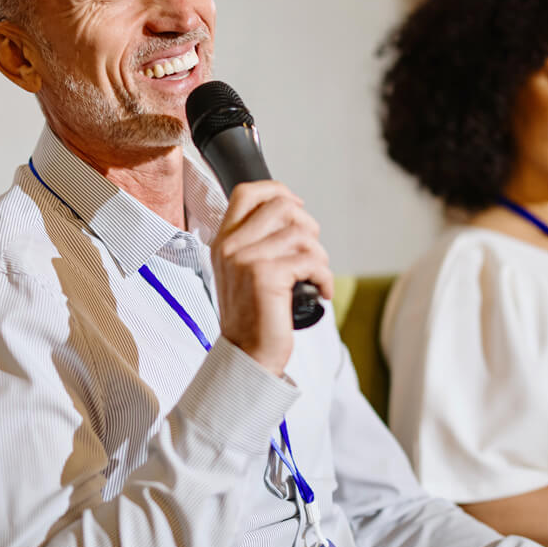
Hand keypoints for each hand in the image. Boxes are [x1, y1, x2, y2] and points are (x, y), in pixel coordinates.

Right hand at [211, 181, 332, 375]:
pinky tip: (320, 291)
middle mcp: (230, 246)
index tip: (297, 208)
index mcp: (223, 241)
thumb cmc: (253, 316)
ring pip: (301, 234)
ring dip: (319, 256)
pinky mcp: (266, 275)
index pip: (247, 192)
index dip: (278, 191)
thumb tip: (294, 213)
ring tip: (315, 277)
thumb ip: (257, 242)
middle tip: (310, 254)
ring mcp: (245, 259)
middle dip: (308, 227)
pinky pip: (311, 260)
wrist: (247, 355)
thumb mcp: (244, 271)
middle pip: (282, 206)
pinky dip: (324, 277)